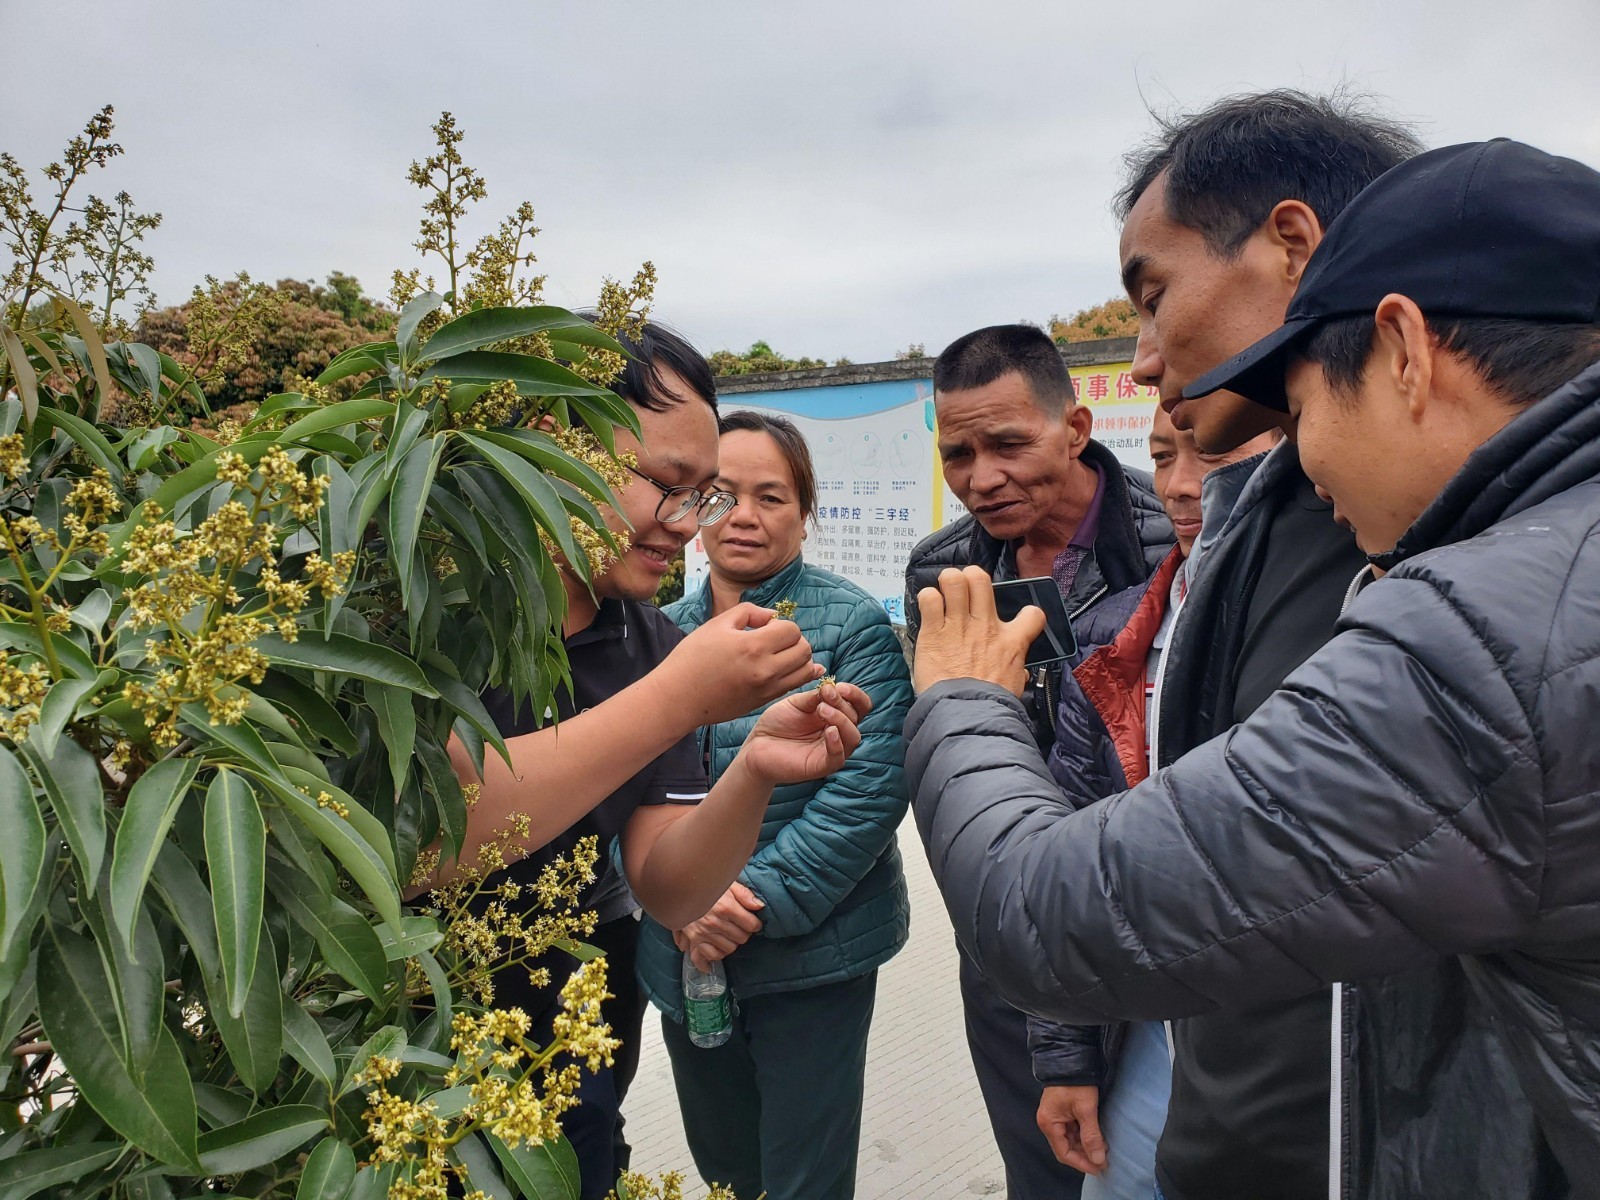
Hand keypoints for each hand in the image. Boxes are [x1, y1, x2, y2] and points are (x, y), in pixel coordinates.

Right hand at [658, 603, 823, 726]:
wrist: (678, 697)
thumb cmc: (692, 658)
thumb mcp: (717, 624)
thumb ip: (750, 612)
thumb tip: (772, 616)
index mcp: (753, 647)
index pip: (792, 630)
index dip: (781, 624)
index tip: (765, 627)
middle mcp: (765, 670)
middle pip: (804, 650)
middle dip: (794, 640)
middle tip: (774, 639)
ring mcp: (766, 689)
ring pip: (806, 671)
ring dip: (798, 658)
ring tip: (780, 654)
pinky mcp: (763, 702)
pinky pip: (793, 686)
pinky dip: (794, 675)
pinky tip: (784, 667)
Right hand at [673, 882, 764, 970]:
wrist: (681, 890)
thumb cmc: (706, 886)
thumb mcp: (727, 884)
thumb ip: (744, 894)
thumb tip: (760, 906)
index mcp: (726, 907)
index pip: (752, 925)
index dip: (755, 923)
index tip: (752, 921)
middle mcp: (716, 922)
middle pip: (742, 938)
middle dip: (744, 933)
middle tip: (740, 926)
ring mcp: (705, 932)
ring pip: (730, 948)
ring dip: (732, 942)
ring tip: (730, 933)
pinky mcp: (695, 939)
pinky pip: (712, 955)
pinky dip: (718, 953)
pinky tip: (720, 945)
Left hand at [737, 681, 869, 786]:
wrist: (756, 745)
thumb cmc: (777, 723)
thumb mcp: (797, 703)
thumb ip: (816, 697)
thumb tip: (832, 687)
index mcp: (835, 715)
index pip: (859, 706)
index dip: (855, 695)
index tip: (839, 686)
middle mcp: (837, 732)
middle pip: (856, 718)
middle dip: (843, 703)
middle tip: (825, 695)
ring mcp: (831, 750)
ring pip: (853, 737)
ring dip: (842, 720)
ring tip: (822, 710)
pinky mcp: (821, 766)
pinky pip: (838, 757)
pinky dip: (837, 743)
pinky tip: (829, 731)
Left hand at [913, 566, 1044, 695]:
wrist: (966, 713)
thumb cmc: (988, 704)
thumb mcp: (1013, 686)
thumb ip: (1015, 672)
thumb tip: (1016, 672)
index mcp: (1011, 641)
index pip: (1033, 614)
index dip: (1028, 612)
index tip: (1019, 619)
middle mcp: (985, 626)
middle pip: (980, 578)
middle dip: (971, 578)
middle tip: (965, 589)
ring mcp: (958, 625)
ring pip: (953, 580)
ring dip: (948, 582)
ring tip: (945, 592)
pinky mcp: (933, 632)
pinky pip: (930, 598)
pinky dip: (928, 599)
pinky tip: (929, 609)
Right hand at [1037, 1085, 1107, 1175]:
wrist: (1070, 1058)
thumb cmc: (1075, 1083)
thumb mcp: (1086, 1110)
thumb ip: (1091, 1136)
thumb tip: (1098, 1160)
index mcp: (1049, 1124)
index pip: (1064, 1154)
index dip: (1082, 1164)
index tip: (1099, 1168)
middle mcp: (1049, 1123)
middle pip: (1066, 1148)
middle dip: (1085, 1155)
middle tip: (1105, 1160)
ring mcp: (1055, 1117)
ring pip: (1071, 1140)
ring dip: (1086, 1146)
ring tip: (1104, 1149)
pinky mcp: (1062, 1112)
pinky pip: (1073, 1131)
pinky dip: (1085, 1136)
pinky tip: (1097, 1138)